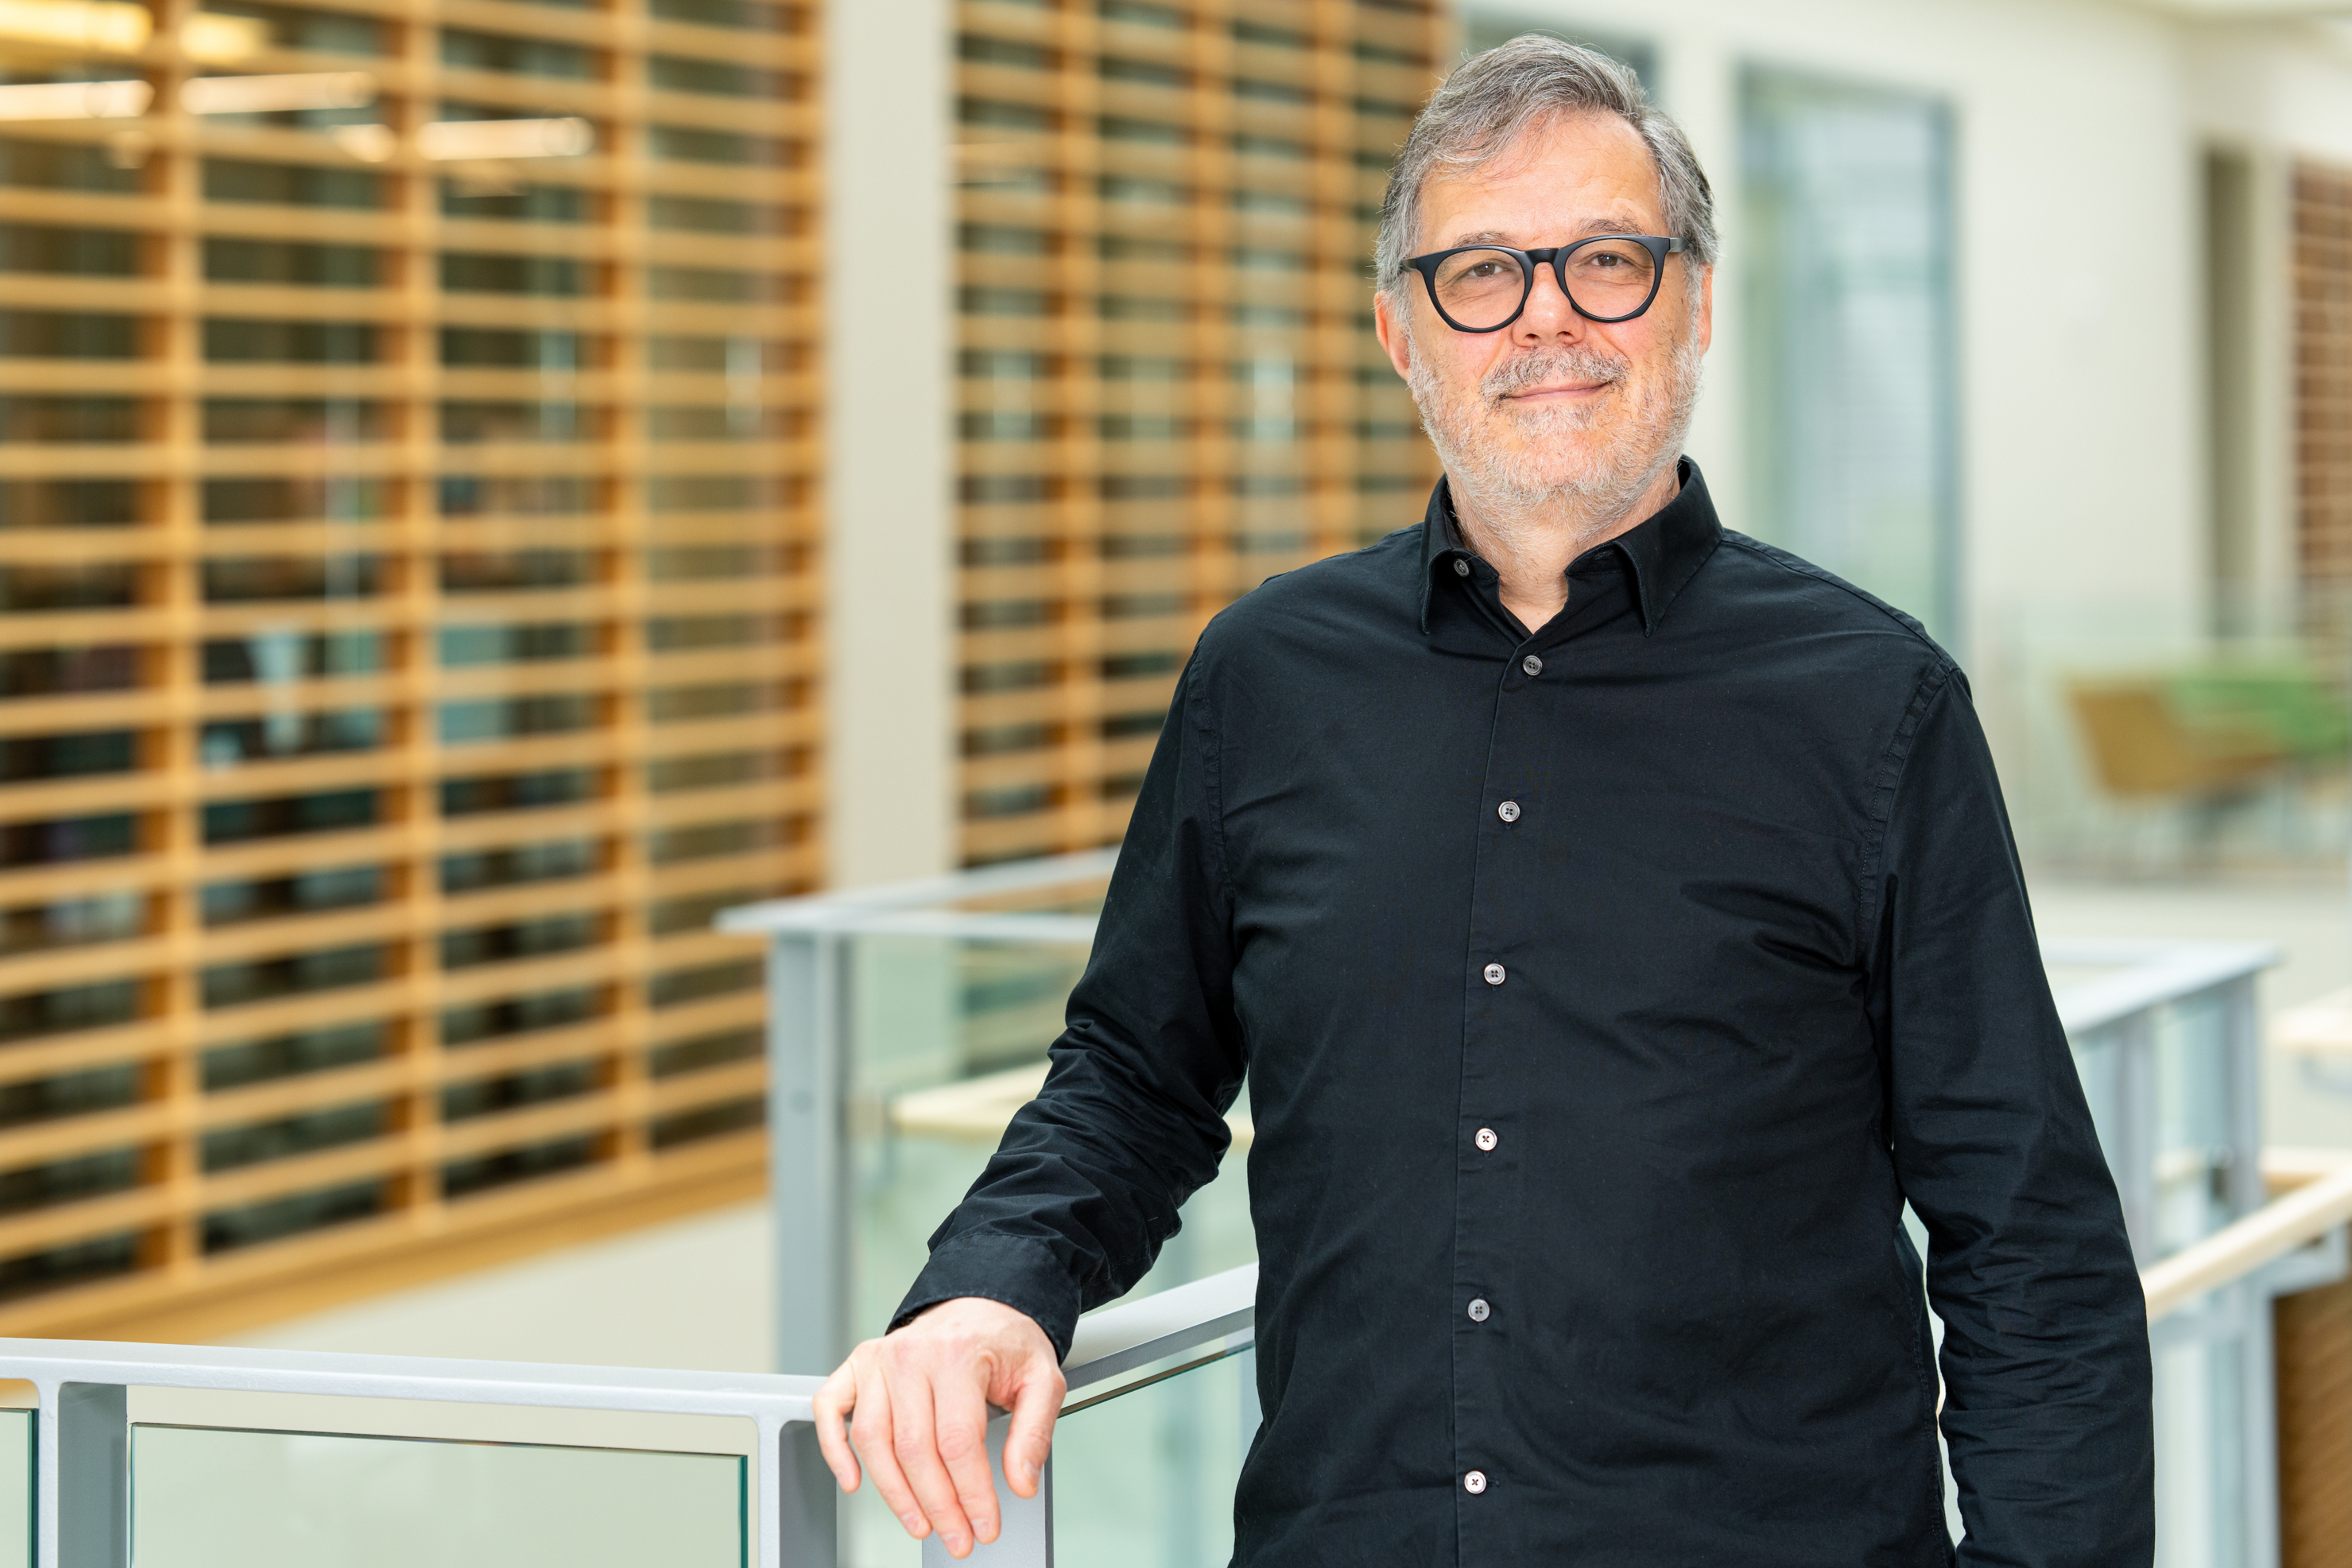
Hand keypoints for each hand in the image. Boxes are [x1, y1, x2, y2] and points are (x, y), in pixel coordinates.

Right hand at [812, 1297, 1064, 1558]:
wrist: (981, 1305)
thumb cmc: (1006, 1342)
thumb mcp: (1043, 1379)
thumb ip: (1035, 1432)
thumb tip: (1020, 1482)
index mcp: (958, 1355)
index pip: (958, 1442)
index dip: (970, 1493)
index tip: (983, 1524)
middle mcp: (911, 1355)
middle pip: (914, 1449)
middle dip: (937, 1505)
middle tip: (957, 1535)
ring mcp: (878, 1359)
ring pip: (873, 1441)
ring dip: (894, 1493)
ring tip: (920, 1523)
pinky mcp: (857, 1365)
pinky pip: (829, 1408)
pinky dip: (833, 1448)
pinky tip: (854, 1481)